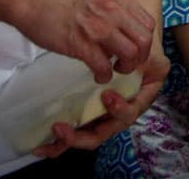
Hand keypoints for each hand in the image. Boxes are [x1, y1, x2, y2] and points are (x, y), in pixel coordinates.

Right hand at [10, 0, 155, 82]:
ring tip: (112, 70)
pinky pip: (104, 66)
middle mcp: (113, 11)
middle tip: (124, 64)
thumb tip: (123, 31)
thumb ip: (113, 10)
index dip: (144, 43)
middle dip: (139, 58)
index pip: (148, 24)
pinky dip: (104, 75)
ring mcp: (98, 27)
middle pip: (144, 41)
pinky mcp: (80, 43)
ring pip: (130, 54)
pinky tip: (97, 74)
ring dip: (124, 68)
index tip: (133, 51)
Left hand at [32, 51, 169, 158]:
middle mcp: (118, 113)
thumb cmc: (140, 46)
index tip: (108, 97)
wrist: (131, 42)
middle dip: (80, 137)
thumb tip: (132, 60)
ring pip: (86, 136)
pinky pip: (76, 129)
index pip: (129, 115)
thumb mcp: (147, 50)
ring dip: (66, 142)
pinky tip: (41, 145)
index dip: (119, 111)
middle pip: (102, 133)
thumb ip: (141, 58)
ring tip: (45, 145)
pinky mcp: (88, 113)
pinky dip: (60, 139)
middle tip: (61, 129)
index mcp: (138, 101)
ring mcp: (102, 115)